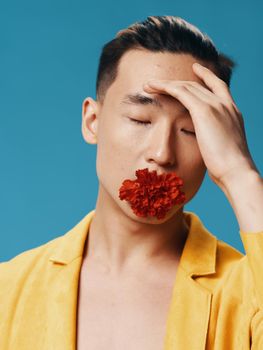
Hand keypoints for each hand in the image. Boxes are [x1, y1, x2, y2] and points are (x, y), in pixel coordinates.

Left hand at [143, 63, 257, 187]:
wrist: (237, 171)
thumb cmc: (230, 168)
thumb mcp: (224, 148)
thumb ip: (216, 140)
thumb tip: (208, 147)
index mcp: (232, 112)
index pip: (218, 86)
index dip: (206, 75)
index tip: (196, 68)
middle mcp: (225, 104)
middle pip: (197, 85)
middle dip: (177, 82)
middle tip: (159, 82)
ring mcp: (216, 105)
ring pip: (186, 85)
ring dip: (165, 84)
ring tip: (148, 85)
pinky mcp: (204, 111)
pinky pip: (180, 92)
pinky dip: (165, 87)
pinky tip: (153, 87)